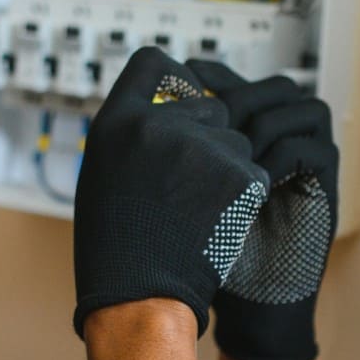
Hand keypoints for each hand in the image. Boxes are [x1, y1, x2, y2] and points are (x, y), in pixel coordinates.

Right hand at [73, 48, 269, 336]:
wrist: (140, 297)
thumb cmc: (116, 247)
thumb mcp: (104, 174)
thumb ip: (133, 134)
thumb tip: (169, 108)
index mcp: (116, 121)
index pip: (153, 62)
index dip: (173, 78)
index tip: (182, 96)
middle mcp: (158, 123)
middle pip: (208, 105)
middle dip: (208, 137)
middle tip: (189, 185)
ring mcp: (202, 146)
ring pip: (237, 141)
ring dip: (228, 169)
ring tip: (199, 212)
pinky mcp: (240, 173)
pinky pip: (256, 171)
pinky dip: (245, 196)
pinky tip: (219, 223)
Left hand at [186, 61, 338, 359]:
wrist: (242, 310)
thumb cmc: (202, 257)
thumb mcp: (176, 197)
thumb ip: (168, 157)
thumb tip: (138, 113)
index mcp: (247, 139)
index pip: (237, 82)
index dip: (211, 76)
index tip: (179, 85)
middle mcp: (283, 144)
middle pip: (274, 87)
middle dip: (239, 97)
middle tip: (207, 122)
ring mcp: (308, 164)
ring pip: (302, 107)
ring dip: (262, 124)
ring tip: (230, 153)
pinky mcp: (324, 190)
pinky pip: (313, 149)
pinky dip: (280, 157)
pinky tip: (251, 180)